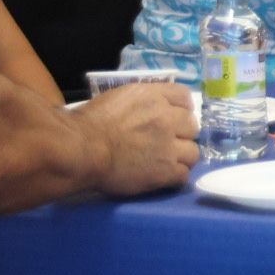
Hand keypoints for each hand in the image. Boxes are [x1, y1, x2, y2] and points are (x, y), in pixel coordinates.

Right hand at [74, 83, 198, 195]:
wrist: (80, 150)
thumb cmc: (89, 124)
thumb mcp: (118, 99)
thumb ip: (142, 102)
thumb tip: (151, 109)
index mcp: (154, 97)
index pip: (184, 97)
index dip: (181, 109)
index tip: (174, 118)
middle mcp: (167, 118)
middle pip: (192, 126)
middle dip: (182, 134)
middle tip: (167, 143)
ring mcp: (169, 145)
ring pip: (194, 152)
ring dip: (182, 157)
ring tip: (167, 162)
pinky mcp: (166, 170)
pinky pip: (184, 174)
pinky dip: (175, 177)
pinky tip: (162, 177)